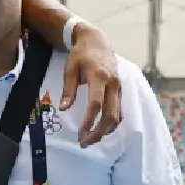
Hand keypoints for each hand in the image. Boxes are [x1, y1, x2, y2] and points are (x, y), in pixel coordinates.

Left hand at [61, 25, 122, 147]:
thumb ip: (68, 89)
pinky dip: (111, 124)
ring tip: (90, 139)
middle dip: (98, 132)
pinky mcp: (121, 91)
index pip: (96, 103)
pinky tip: (100, 130)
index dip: (89, 120)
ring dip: (105, 131)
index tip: (80, 133)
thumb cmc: (81, 55)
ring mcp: (119, 87)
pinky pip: (119, 111)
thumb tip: (64, 108)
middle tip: (84, 143)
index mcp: (99, 76)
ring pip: (117, 116)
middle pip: (110, 114)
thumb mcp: (70, 69)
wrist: (97, 41)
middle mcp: (113, 83)